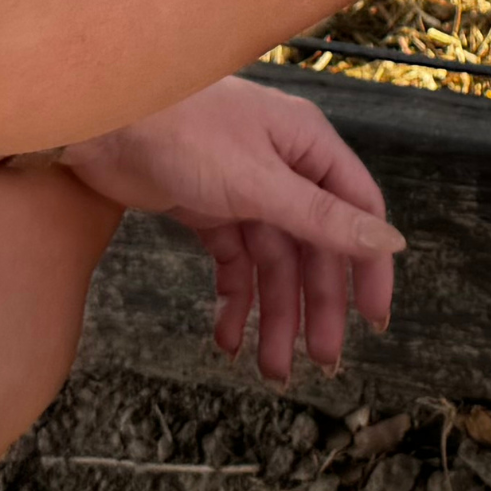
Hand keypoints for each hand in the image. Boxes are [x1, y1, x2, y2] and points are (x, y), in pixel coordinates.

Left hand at [55, 77, 403, 381]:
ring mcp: (244, 190)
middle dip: (317, 306)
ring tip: (271, 369)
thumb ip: (323, 220)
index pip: (357, 213)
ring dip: (274, 315)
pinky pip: (233, 262)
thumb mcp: (260, 182)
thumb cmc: (184, 133)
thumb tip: (391, 242)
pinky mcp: (206, 208)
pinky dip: (234, 299)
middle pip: (313, 248)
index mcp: (309, 148)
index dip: (369, 267)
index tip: (374, 321)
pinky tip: (227, 336)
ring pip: (272, 263)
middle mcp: (284, 169)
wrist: (99, 120)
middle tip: (323, 362)